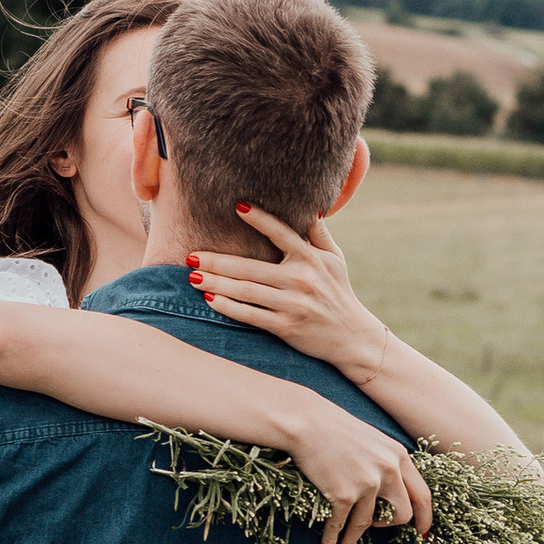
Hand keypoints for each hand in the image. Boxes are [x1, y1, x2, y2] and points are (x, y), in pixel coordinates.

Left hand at [187, 210, 389, 382]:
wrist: (352, 337)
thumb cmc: (339, 294)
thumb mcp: (335, 260)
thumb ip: (320, 235)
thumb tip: (312, 209)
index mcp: (310, 258)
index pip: (281, 233)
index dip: (260, 220)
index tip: (237, 207)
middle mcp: (301, 279)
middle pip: (250, 267)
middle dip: (217, 261)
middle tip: (190, 256)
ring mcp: (292, 304)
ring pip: (246, 291)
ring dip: (216, 283)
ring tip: (192, 276)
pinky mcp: (287, 327)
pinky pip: (251, 315)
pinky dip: (229, 307)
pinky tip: (211, 299)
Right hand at [287, 401, 434, 543]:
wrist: (304, 421)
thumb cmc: (332, 427)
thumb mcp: (371, 440)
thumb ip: (385, 462)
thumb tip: (389, 491)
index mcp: (399, 456)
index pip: (423, 495)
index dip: (424, 518)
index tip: (421, 533)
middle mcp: (389, 470)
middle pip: (402, 514)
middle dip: (388, 526)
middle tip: (375, 528)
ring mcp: (368, 483)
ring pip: (368, 524)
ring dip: (354, 539)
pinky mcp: (344, 494)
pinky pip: (341, 525)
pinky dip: (333, 538)